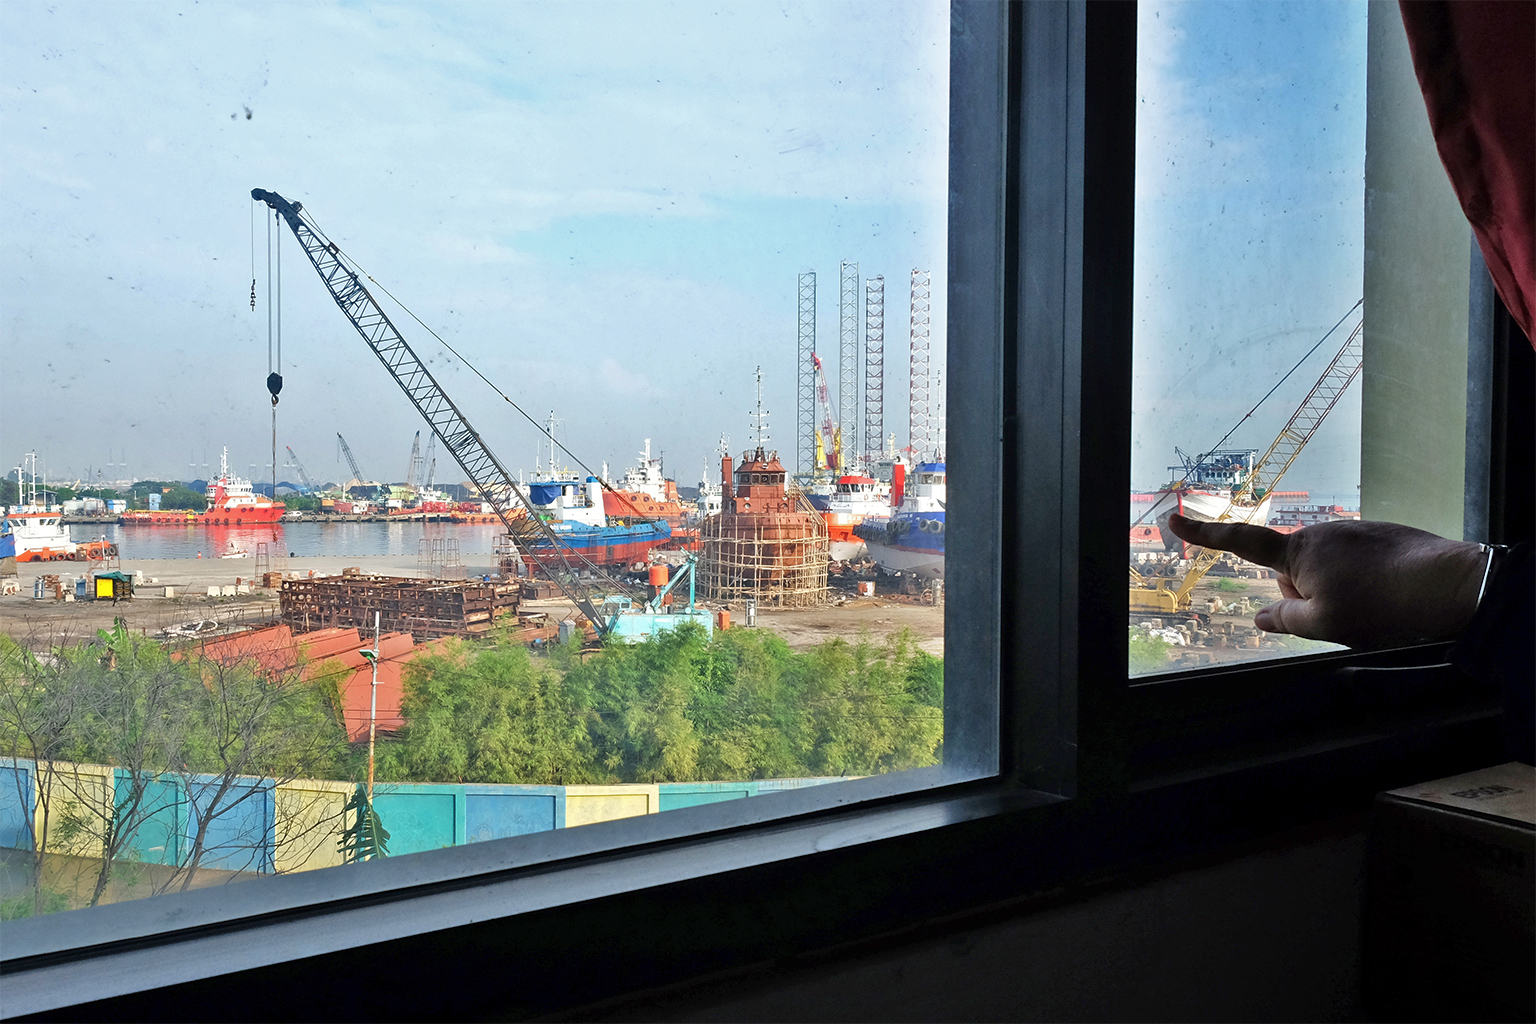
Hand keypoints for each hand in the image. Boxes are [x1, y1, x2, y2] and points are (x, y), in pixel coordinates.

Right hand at [1165, 514, 1485, 647]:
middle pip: (1293, 570)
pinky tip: (1388, 596)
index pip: (1241, 542)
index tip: (1175, 520)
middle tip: (1338, 614)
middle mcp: (1321, 533)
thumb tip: (1261, 618)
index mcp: (1299, 552)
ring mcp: (1353, 530)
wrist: (1447, 583)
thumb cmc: (1380, 605)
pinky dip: (1363, 580)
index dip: (1204, 534)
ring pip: (1327, 569)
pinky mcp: (1380, 535)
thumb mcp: (1324, 624)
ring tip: (1372, 606)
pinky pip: (1355, 563)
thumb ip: (1285, 620)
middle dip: (1305, 592)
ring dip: (1338, 588)